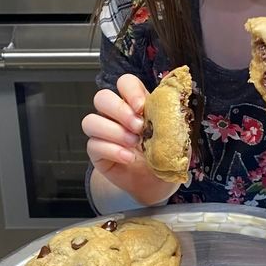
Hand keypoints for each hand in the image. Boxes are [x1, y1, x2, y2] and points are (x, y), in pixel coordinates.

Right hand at [81, 74, 171, 203]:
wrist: (158, 182)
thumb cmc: (165, 154)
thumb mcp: (174, 133)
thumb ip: (171, 114)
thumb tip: (174, 94)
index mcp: (135, 104)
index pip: (124, 83)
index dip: (130, 91)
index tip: (142, 106)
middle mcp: (115, 114)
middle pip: (102, 98)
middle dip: (120, 110)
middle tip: (139, 127)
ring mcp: (103, 133)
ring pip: (91, 121)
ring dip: (114, 131)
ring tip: (134, 143)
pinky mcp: (97, 152)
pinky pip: (93, 145)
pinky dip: (112, 150)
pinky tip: (128, 158)